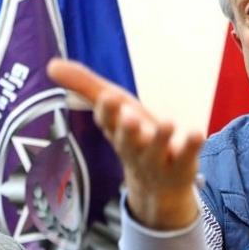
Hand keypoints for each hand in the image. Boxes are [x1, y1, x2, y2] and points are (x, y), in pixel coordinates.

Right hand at [47, 58, 204, 229]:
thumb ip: (85, 86)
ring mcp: (157, 158)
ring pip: (156, 149)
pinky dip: (192, 145)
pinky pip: (186, 156)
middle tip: (128, 115)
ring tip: (168, 124)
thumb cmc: (133, 136)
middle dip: (126, 128)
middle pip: (127, 139)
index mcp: (116, 130)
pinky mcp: (182, 164)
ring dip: (160, 137)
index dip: (107, 111)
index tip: (108, 97)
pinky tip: (197, 133)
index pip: (107, 120)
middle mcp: (134, 146)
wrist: (158, 186)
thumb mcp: (114, 108)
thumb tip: (51, 64)